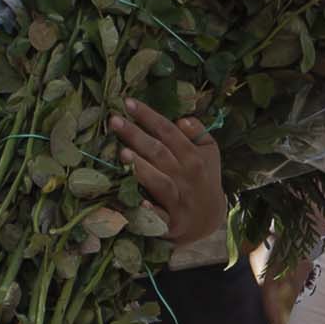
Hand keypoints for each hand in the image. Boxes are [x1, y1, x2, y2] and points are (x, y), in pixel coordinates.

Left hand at [114, 96, 225, 250]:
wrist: (210, 219)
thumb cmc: (203, 179)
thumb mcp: (209, 152)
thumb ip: (198, 132)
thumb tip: (181, 119)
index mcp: (194, 156)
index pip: (168, 132)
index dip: (148, 116)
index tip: (128, 103)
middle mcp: (187, 176)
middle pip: (159, 152)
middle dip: (136, 135)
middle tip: (114, 120)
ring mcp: (179, 199)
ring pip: (160, 182)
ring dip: (142, 168)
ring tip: (122, 153)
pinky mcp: (172, 221)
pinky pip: (161, 215)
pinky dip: (151, 210)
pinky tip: (140, 202)